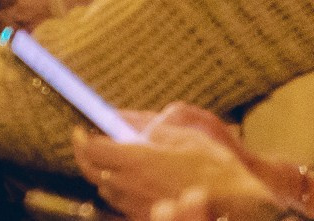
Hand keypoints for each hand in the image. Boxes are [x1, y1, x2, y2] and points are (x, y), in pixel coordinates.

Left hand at [76, 114, 293, 220]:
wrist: (244, 199)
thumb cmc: (216, 160)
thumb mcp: (183, 128)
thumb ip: (145, 122)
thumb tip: (117, 115)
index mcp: (137, 159)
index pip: (91, 149)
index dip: (82, 138)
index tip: (81, 128)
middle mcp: (133, 185)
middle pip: (92, 171)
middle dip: (85, 154)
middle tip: (86, 141)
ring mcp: (140, 205)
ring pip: (106, 189)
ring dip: (103, 173)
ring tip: (109, 159)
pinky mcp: (150, 217)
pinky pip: (123, 204)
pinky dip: (119, 191)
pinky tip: (128, 180)